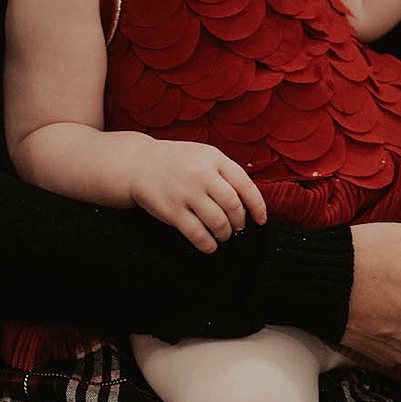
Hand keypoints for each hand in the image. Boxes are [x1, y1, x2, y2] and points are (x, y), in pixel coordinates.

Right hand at [127, 139, 267, 253]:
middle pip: (233, 205)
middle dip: (239, 222)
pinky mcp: (172, 211)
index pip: (245, 184)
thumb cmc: (177, 161)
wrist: (139, 164)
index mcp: (214, 158)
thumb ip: (225, 172)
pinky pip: (196, 233)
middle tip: (238, 228)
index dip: (257, 205)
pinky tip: (210, 246)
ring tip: (223, 235)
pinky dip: (207, 244)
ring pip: (217, 221)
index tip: (261, 219)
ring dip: (225, 234)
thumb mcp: (204, 155)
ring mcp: (186, 193)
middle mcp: (202, 174)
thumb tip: (248, 200)